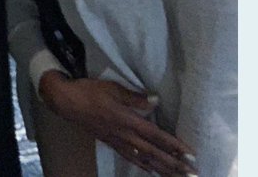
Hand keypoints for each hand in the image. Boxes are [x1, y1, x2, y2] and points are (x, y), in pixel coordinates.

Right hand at [39, 71, 197, 176]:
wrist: (66, 101)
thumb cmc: (90, 91)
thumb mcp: (113, 89)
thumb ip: (135, 97)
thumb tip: (156, 101)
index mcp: (128, 121)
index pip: (156, 136)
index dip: (174, 146)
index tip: (191, 155)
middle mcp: (125, 135)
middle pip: (154, 153)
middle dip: (174, 165)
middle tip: (192, 174)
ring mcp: (117, 141)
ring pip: (144, 159)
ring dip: (162, 169)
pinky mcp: (110, 142)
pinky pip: (130, 157)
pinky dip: (142, 165)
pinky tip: (150, 170)